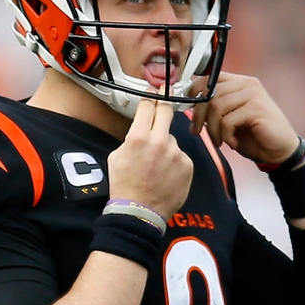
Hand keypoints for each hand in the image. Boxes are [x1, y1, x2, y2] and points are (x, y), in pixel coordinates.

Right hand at [108, 100, 192, 218]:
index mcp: (138, 137)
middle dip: (164, 104)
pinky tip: (165, 174)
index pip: (148, 106)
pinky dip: (174, 161)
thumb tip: (140, 129)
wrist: (140, 211)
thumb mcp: (117, 156)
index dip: (150, 98)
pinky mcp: (187, 164)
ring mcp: (176, 153)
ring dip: (165, 145)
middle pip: (166, 111)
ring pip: (171, 138)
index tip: (153, 93)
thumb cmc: (125, 186)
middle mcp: (159, 141)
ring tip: (156, 165)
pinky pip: (180, 155)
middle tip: (164, 100)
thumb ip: (131, 138)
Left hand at [190, 72, 299, 164]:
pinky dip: (225, 135)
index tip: (185, 109)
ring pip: (216, 106)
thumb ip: (214, 108)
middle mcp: (247, 84)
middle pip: (209, 92)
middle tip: (196, 131)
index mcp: (239, 82)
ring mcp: (253, 95)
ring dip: (212, 129)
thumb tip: (189, 104)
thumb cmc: (254, 136)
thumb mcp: (229, 118)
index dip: (193, 92)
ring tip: (218, 141)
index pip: (209, 78)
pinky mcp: (257, 109)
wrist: (279, 150)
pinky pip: (228, 120)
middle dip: (198, 115)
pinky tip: (232, 142)